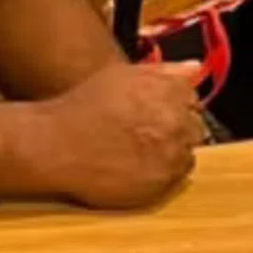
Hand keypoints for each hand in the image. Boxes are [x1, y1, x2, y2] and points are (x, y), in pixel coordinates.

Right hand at [30, 61, 204, 209]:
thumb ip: (165, 71)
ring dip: (169, 151)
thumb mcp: (121, 75)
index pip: (192, 99)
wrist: (57, 145)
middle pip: (194, 127)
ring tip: (136, 149)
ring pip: (186, 153)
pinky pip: (175, 179)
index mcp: (170, 91)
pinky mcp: (161, 183)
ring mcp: (170, 154)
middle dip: (174, 128)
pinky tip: (134, 164)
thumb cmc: (83, 107)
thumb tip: (195, 68)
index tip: (155, 110)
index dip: (172, 105)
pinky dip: (160, 172)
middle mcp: (176, 121)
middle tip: (143, 132)